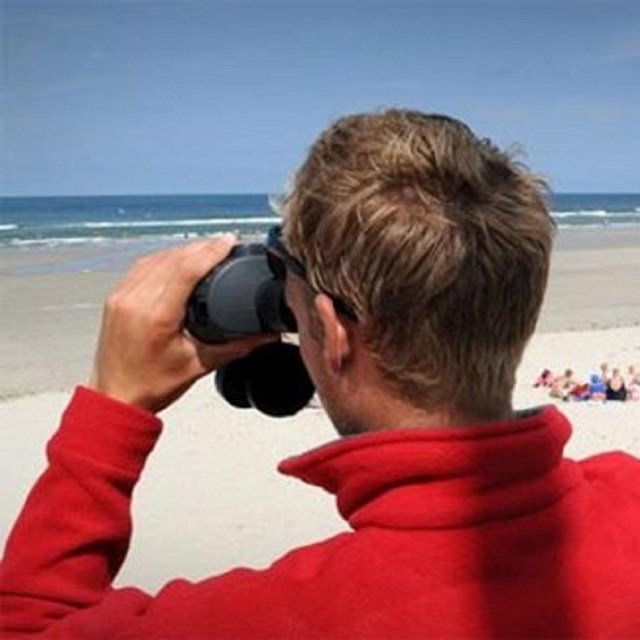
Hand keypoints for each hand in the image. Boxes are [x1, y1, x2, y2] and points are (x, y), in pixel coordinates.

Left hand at [88, 236, 276, 412]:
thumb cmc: (153, 385)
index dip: (211, 251)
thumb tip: (268, 335)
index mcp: (156, 316)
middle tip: (225, 243)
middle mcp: (135, 300)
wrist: (116, 397)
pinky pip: (141, 266)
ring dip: (182, 250)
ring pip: (156, 258)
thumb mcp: (200, 365)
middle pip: (173, 258)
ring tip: (206, 249)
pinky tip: (178, 259)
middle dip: (201, 248)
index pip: (186, 269)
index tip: (229, 241)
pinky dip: (163, 258)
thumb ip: (237, 346)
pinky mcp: (115, 297)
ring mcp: (121, 296)